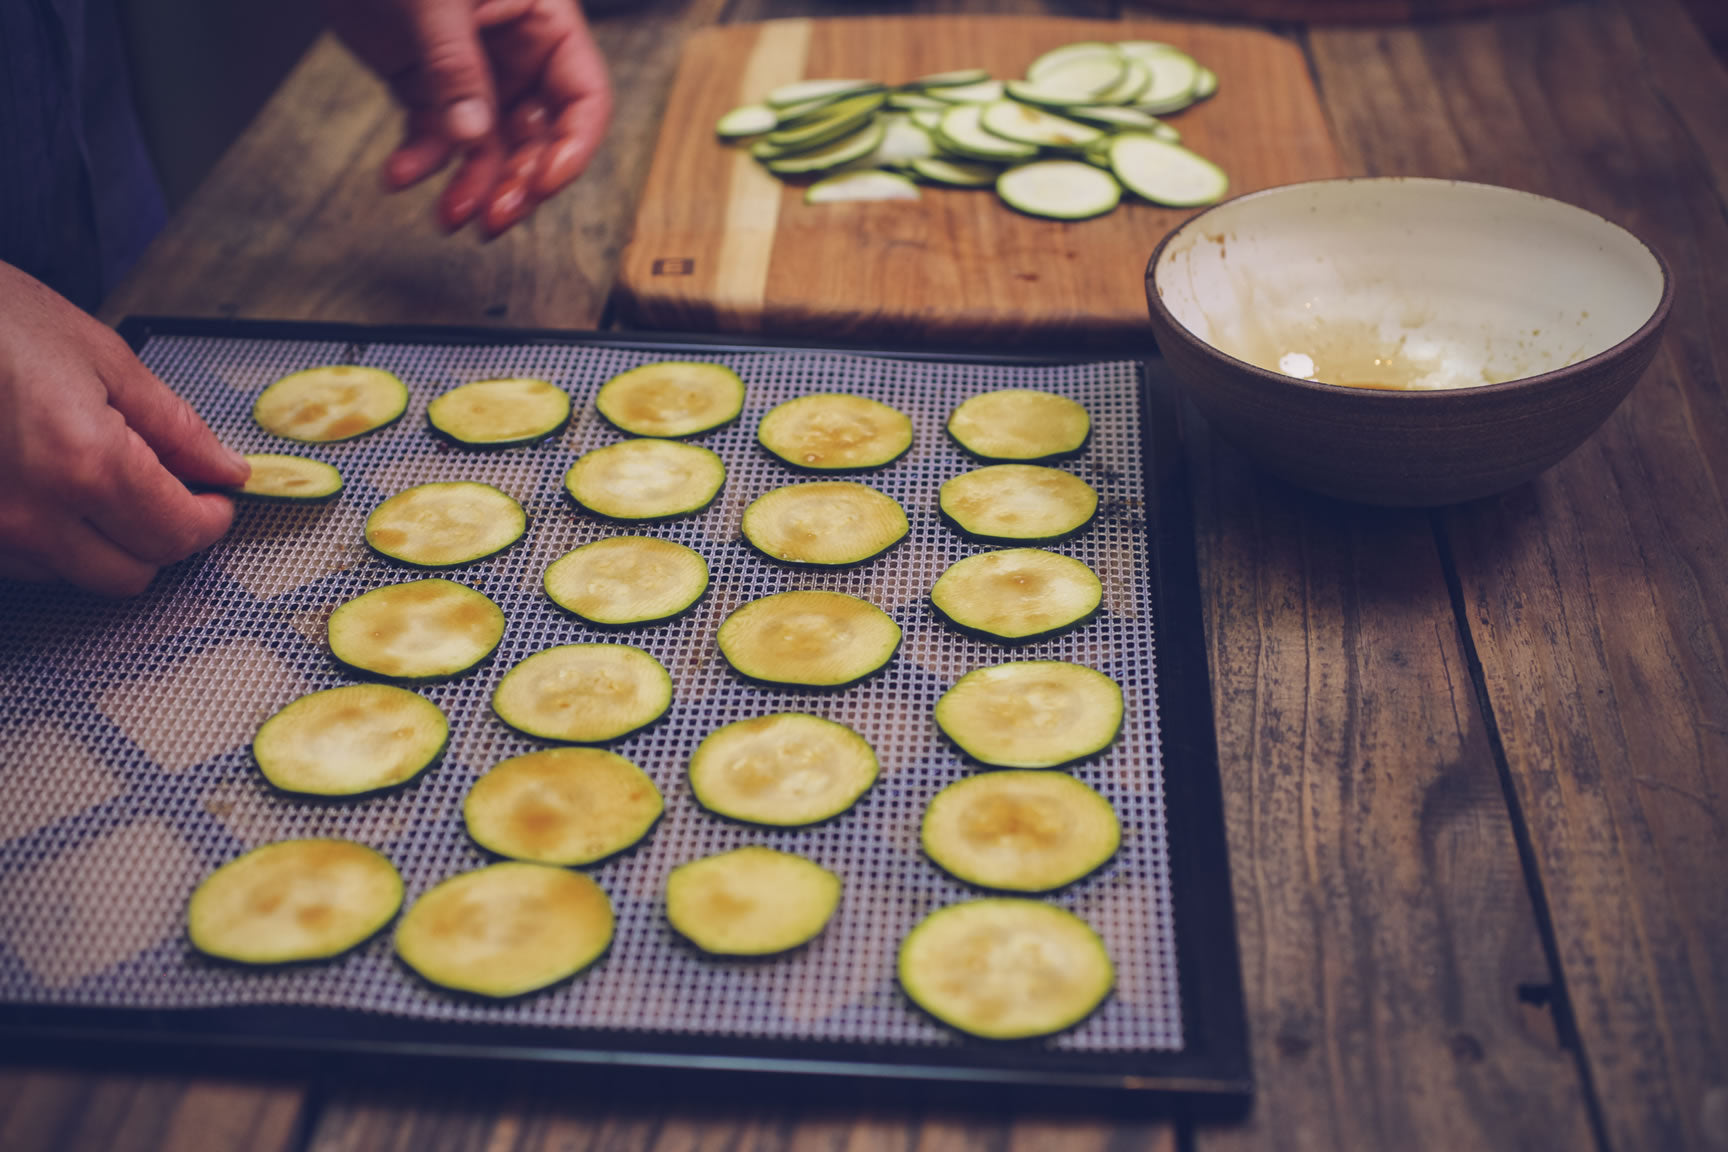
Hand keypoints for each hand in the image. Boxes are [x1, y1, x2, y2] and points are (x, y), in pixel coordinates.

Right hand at [0, 263, 250, 596]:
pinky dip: (53, 537)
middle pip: (131, 573)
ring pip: (77, 575)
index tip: (216, 498)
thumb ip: (175, 426)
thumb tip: (223, 467)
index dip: (209, 518)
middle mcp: (33, 514)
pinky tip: (50, 485)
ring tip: (97, 476)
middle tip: (167, 490)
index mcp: (84, 466)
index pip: (177, 535)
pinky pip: (25, 563)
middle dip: (162, 536)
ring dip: (105, 540)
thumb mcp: (104, 358)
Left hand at [327, 0, 612, 237]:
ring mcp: (475, 77)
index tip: (543, 184)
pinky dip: (421, 162)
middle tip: (492, 220)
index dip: (572, 148)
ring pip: (488, 151)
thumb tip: (470, 135)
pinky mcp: (430, 90)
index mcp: (544, 21)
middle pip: (539, 140)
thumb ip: (455, 65)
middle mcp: (518, 56)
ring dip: (470, 188)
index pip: (584, 98)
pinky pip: (435, 139)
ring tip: (447, 216)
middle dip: (517, 184)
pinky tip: (400, 174)